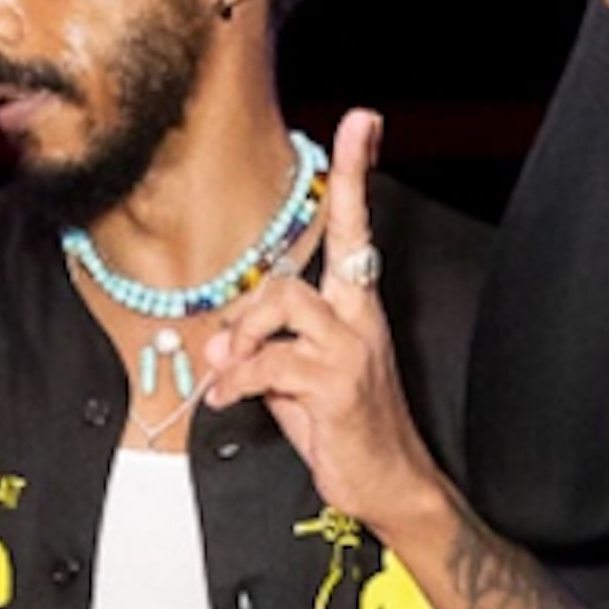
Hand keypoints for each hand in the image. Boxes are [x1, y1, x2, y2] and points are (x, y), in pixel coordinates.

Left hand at [190, 115, 438, 533]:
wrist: (391, 486)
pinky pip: (269, 365)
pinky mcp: (336, 385)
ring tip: (229, 377)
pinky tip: (229, 402)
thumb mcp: (299, 384)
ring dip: (242, 341)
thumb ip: (262, 353)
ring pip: (282, 306)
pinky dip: (237, 384)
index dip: (356, 173)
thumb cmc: (347, 433)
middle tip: (226, 354)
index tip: (364, 122)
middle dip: (246, 313)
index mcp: (355, 310)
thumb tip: (218, 345)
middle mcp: (358, 321)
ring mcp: (350, 351)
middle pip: (291, 278)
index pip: (356, 228)